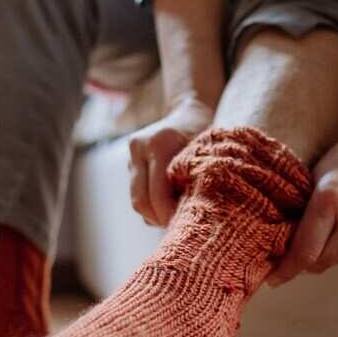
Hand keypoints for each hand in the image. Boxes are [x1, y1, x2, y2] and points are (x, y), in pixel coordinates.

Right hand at [128, 98, 213, 225]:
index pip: (157, 194)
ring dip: (154, 214)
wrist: (190, 110)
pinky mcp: (130, 163)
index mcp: (159, 143)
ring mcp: (131, 155)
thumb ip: (197, 179)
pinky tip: (169, 204)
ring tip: (176, 216)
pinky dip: (153, 205)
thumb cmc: (206, 132)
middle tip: (178, 227)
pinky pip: (138, 193)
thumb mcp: (207, 152)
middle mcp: (139, 148)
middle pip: (140, 201)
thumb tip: (193, 215)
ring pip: (137, 200)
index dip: (168, 215)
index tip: (184, 226)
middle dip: (158, 219)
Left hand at [268, 126, 337, 285]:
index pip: (305, 250)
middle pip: (318, 263)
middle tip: (278, 263)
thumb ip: (300, 208)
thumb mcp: (316, 175)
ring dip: (314, 259)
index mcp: (331, 200)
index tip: (270, 278)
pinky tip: (325, 237)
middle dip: (296, 267)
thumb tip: (278, 240)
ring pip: (331, 262)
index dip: (285, 269)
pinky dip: (330, 250)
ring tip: (300, 248)